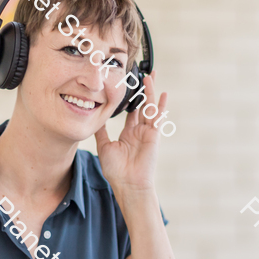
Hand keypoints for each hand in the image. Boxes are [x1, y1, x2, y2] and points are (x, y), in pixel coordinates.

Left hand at [95, 71, 166, 194]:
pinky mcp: (153, 135)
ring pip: (149, 107)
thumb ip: (101, 131)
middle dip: (143, 90)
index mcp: (129, 134)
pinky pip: (157, 118)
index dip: (130, 98)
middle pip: (142, 105)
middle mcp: (139, 131)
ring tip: (149, 76)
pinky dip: (160, 106)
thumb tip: (95, 117)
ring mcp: (147, 133)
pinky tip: (162, 93)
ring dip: (150, 92)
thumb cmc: (116, 171)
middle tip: (143, 75)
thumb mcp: (104, 146)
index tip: (128, 85)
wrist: (128, 184)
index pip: (131, 111)